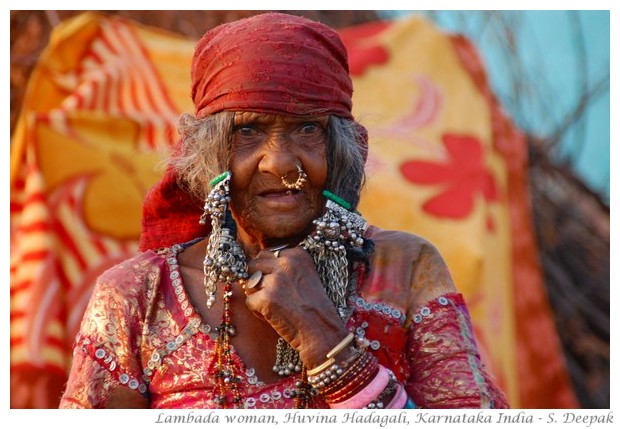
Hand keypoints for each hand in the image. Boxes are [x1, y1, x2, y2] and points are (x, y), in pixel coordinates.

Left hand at [243, 246, 348, 367]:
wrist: (322, 332)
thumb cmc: (314, 307)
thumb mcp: (306, 275)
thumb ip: (285, 265)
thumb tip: (257, 262)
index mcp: (298, 254)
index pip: (267, 253)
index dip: (268, 269)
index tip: (280, 284)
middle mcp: (287, 263)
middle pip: (255, 264)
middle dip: (258, 279)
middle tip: (273, 295)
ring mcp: (276, 280)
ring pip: (250, 283)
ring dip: (257, 295)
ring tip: (275, 306)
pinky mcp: (266, 298)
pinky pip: (249, 301)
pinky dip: (257, 311)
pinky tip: (273, 316)